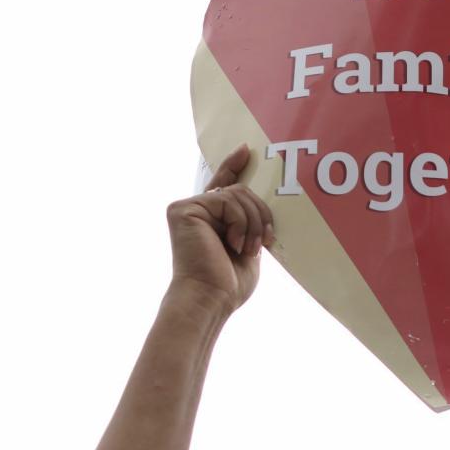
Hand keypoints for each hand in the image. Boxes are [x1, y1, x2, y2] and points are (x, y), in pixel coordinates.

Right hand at [167, 144, 275, 316]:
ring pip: (237, 194)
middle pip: (240, 190)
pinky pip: (226, 200)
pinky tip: (234, 243)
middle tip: (265, 241)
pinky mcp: (184, 209)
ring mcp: (187, 207)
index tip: (247, 151)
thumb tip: (262, 205)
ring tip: (248, 248)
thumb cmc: (228, 283)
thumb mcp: (247, 246)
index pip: (223, 185)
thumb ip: (248, 223)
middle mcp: (194, 208)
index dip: (233, 166)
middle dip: (260, 214)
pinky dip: (240, 222)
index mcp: (208, 218)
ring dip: (253, 222)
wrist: (210, 298)